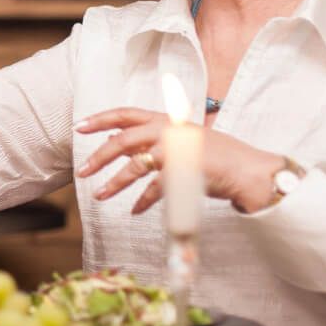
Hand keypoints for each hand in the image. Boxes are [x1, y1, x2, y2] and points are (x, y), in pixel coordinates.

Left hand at [74, 108, 284, 213]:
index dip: (101, 119)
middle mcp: (169, 131)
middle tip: (82, 171)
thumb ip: (149, 138)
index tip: (79, 127)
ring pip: (136, 165)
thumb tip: (116, 139)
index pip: (126, 114)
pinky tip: (135, 211)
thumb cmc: (212, 154)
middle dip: (99, 156)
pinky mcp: (185, 172)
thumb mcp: (178, 138)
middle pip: (124, 140)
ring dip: (115, 183)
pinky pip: (156, 188)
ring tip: (100, 196)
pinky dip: (143, 201)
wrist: (247, 169)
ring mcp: (177, 151)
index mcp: (165, 119)